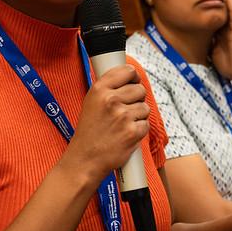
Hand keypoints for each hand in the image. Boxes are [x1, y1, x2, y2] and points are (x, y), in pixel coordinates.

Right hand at [65, 64, 149, 180]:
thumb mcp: (91, 102)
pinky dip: (139, 131)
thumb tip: (131, 76)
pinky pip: (146, 124)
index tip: (133, 82)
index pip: (128, 71)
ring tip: (122, 125)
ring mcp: (123, 116)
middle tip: (124, 111)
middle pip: (140, 89)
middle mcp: (111, 100)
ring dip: (138, 117)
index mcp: (99, 89)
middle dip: (136, 100)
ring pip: (145, 107)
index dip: (133, 77)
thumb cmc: (90, 131)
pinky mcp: (133, 132)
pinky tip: (125, 135)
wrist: (85, 159)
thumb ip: (109, 88)